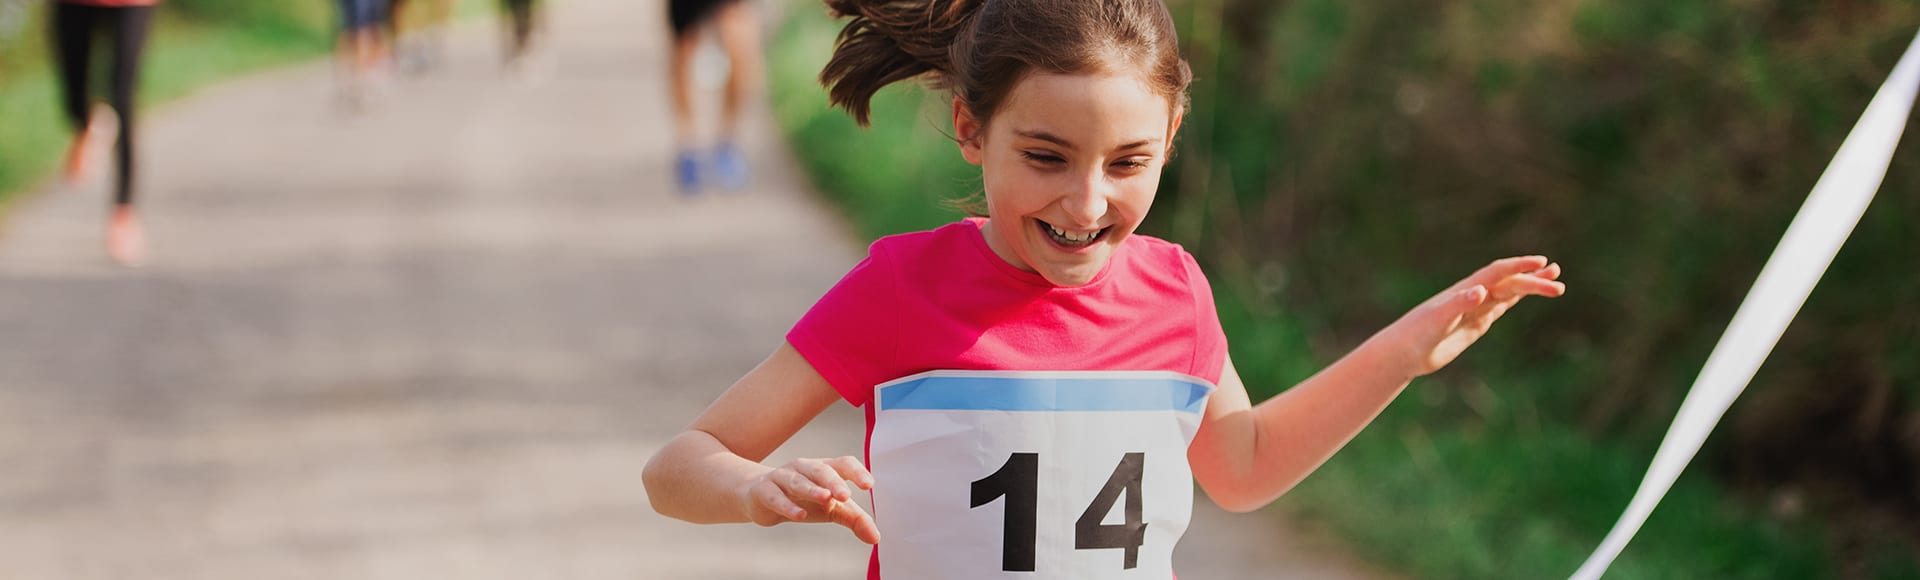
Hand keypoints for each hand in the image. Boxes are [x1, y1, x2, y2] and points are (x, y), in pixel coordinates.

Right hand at [738, 456, 880, 543]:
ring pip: (798, 480)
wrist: (760, 498)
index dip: (856, 471)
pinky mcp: (764, 490)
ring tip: (826, 498)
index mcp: (824, 469)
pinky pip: (776, 496)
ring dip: (812, 489)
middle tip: (846, 496)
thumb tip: (875, 537)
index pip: (842, 463)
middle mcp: (804, 468)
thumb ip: (854, 519)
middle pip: (821, 470)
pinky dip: (787, 505)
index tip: (869, 485)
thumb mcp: (831, 509)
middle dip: (834, 482)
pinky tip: (799, 514)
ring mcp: (782, 477)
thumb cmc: (802, 499)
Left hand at [1377, 255, 1565, 377]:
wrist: (1404, 352)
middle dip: (1533, 280)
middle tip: (1558, 281)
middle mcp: (1472, 296)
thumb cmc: (1416, 334)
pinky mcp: (1474, 324)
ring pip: (1507, 292)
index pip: (1497, 273)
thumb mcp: (1438, 320)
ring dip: (1529, 286)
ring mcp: (1474, 309)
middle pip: (1508, 283)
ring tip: (1555, 283)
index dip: (1519, 266)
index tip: (1541, 262)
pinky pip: (1499, 307)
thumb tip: (1481, 290)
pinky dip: (1515, 298)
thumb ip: (1458, 304)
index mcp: (1464, 290)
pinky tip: (1526, 294)